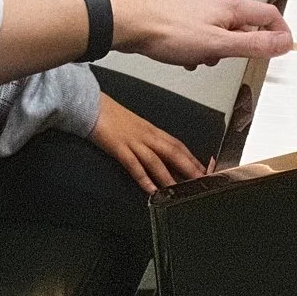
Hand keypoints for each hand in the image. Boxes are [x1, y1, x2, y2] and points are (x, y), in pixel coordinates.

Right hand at [88, 93, 208, 192]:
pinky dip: (143, 178)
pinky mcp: (119, 147)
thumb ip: (150, 140)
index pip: (178, 145)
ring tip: (179, 190)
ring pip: (156, 160)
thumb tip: (162, 155)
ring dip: (169, 176)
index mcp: (153, 131)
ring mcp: (133, 142)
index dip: (192, 158)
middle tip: (202, 180)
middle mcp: (147, 136)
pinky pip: (133, 165)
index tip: (204, 169)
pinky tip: (151, 189)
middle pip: (173, 152)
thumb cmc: (114, 116)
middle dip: (189, 167)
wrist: (93, 105)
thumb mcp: (137, 127)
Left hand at [111, 0, 291, 68]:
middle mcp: (219, 3)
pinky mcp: (187, 17)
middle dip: (243, 47)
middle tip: (232, 60)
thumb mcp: (219, 44)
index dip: (281, 33)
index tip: (284, 50)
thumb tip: (284, 43)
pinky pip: (206, 35)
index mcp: (232, 5)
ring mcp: (202, 8)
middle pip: (247, 24)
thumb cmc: (169, 31)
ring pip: (225, 33)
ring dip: (220, 51)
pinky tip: (188, 57)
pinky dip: (202, 49)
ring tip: (204, 58)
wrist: (131, 24)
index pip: (270, 14)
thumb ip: (254, 44)